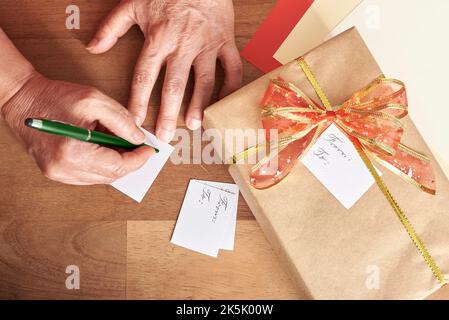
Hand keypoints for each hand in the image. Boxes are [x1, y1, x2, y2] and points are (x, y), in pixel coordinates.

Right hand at [1, 73, 153, 184]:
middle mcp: (64, 169)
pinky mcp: (56, 172)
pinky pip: (88, 175)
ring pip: (101, 178)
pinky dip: (102, 164)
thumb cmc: (55, 97)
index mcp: (73, 152)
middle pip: (111, 176)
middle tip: (141, 148)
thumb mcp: (95, 100)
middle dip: (130, 162)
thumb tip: (139, 139)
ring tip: (122, 144)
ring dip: (117, 164)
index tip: (149, 150)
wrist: (23, 99)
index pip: (118, 167)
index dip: (138, 159)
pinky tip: (106, 149)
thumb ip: (122, 121)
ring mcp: (58, 174)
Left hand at [87, 0, 242, 141]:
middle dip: (169, 113)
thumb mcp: (133, 3)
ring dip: (200, 105)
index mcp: (159, 38)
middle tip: (166, 136)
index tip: (135, 122)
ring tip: (195, 125)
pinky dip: (230, 86)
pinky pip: (231, 67)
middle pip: (175, 86)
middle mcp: (183, 45)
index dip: (139, 101)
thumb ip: (111, 28)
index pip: (146, 76)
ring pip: (205, 81)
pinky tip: (222, 103)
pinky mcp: (225, 41)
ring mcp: (207, 44)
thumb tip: (92, 48)